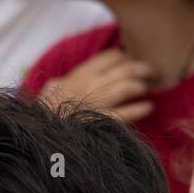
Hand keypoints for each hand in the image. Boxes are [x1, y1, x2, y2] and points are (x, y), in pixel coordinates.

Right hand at [40, 48, 155, 121]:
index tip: (130, 60)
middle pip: (124, 69)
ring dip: (140, 86)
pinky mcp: (100, 122)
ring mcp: (96, 104)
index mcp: (78, 76)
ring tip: (147, 88)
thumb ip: (57, 85)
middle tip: (152, 72)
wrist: (42, 135)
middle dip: (141, 68)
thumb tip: (60, 82)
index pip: (108, 57)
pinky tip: (148, 108)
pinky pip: (126, 113)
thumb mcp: (47, 93)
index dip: (123, 57)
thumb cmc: (43, 116)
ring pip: (127, 87)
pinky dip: (140, 109)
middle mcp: (90, 86)